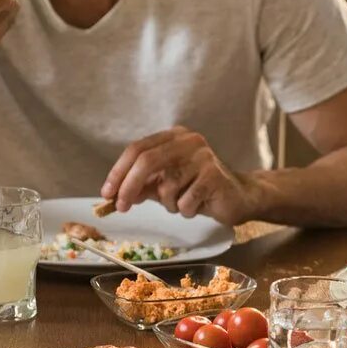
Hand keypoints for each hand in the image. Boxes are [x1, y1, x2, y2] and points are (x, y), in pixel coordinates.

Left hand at [102, 126, 259, 224]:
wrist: (239, 197)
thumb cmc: (200, 190)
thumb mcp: (165, 186)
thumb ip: (142, 186)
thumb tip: (114, 194)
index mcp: (173, 137)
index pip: (137, 149)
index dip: (118, 172)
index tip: (107, 192)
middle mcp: (188, 141)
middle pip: (147, 161)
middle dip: (129, 187)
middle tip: (121, 207)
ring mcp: (203, 156)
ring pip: (166, 187)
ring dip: (169, 204)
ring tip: (184, 203)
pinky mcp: (214, 175)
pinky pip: (185, 201)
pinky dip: (186, 210)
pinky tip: (199, 205)